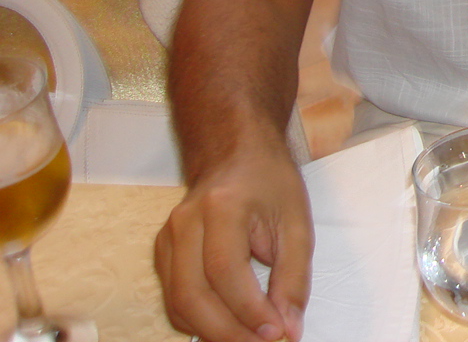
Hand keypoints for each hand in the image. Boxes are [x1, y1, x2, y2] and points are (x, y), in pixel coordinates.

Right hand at [155, 146, 312, 341]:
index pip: (225, 271)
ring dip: (213, 332)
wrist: (236, 154)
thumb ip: (294, 279)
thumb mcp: (297, 224)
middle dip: (227, 332)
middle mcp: (184, 223)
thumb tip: (289, 330)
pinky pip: (175, 300)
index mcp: (221, 207)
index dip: (248, 310)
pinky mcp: (162, 253)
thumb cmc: (270, 183)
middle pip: (192, 294)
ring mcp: (167, 239)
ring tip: (249, 340)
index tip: (276, 333)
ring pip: (178, 304)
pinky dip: (199, 322)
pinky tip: (229, 326)